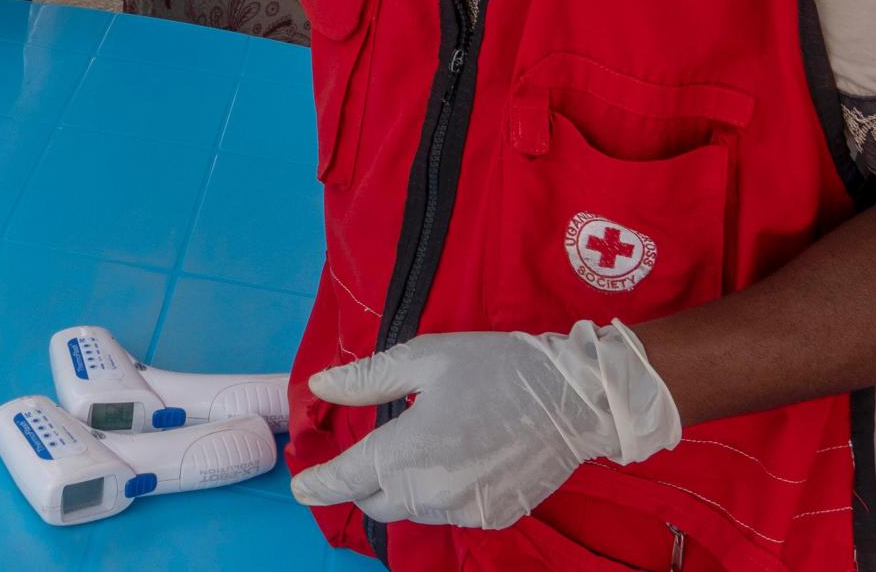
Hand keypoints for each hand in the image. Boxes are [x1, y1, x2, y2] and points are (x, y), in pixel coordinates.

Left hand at [289, 323, 681, 529]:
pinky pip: (449, 512)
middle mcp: (430, 492)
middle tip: (365, 455)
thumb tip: (319, 386)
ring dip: (402, 488)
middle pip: (376, 503)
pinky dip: (439, 494)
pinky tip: (456, 461)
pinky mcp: (494, 517)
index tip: (301, 487)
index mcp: (406, 452)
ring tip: (419, 449)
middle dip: (362, 483)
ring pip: (412, 510)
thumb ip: (368, 379)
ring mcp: (465, 511)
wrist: (574, 399)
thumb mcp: (425, 358)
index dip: (318, 485)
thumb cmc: (495, 368)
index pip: (346, 480)